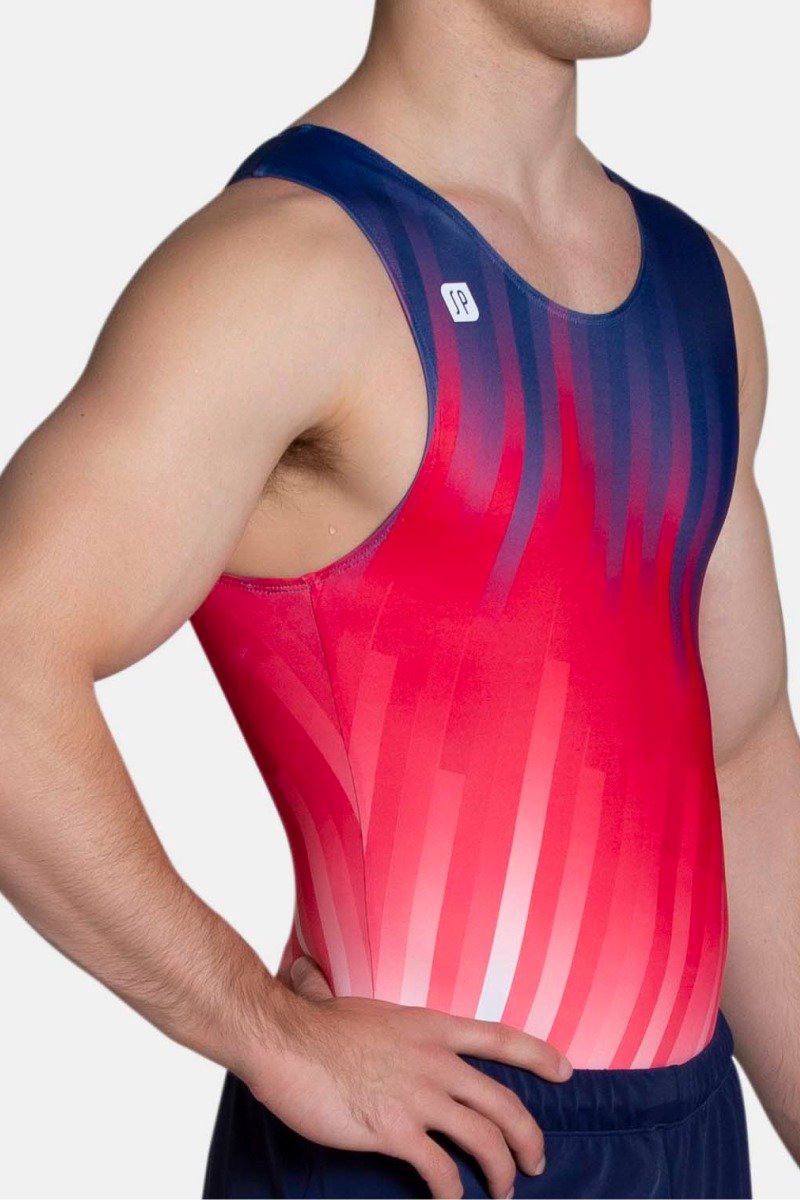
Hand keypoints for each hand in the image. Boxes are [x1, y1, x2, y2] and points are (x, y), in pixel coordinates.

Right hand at [244, 955, 571, 1199]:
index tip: (566, 1072)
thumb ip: (364, 1009)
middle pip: (504, 1102)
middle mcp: (435, 1060)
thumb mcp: (356, 1006)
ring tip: (503, 1192)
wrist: (283, 1039)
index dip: (539, 1055)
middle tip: (535, 1162)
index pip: (500, 1037)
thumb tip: (316, 977)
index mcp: (431, 1027)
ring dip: (501, 1173)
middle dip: (529, 1138)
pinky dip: (453, 1193)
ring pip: (484, 1139)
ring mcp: (418, 1096)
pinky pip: (440, 1170)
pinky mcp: (394, 1130)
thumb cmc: (312, 1024)